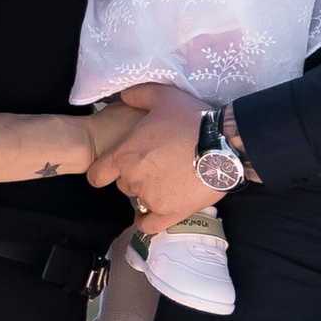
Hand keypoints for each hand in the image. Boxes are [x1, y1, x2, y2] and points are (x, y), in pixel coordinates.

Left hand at [83, 84, 209, 218]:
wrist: (223, 145)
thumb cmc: (191, 120)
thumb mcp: (163, 96)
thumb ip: (138, 95)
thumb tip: (124, 96)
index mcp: (126, 155)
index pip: (98, 174)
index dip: (103, 171)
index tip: (111, 169)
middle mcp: (134, 179)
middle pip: (122, 184)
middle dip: (133, 175)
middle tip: (152, 164)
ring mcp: (152, 199)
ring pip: (137, 201)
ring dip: (146, 192)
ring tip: (162, 181)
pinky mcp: (171, 213)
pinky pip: (149, 225)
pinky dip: (147, 220)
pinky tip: (151, 212)